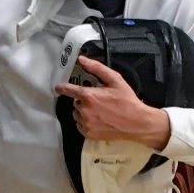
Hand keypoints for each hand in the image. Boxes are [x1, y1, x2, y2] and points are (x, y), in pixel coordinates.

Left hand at [55, 55, 170, 148]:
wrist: (135, 123)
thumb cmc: (126, 100)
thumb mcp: (115, 80)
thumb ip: (97, 68)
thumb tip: (82, 59)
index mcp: (89, 95)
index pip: (69, 90)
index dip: (63, 87)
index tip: (58, 87)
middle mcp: (84, 110)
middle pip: (76, 102)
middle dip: (84, 100)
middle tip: (99, 101)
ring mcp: (85, 123)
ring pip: (77, 114)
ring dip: (84, 111)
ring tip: (99, 111)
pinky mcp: (88, 133)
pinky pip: (80, 126)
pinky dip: (85, 122)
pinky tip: (98, 120)